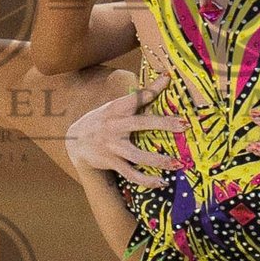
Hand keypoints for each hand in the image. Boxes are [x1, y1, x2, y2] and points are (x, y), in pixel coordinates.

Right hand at [65, 80, 182, 182]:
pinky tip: (162, 182)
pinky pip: (131, 174)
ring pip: (137, 155)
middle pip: (141, 123)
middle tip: (184, 125)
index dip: (153, 88)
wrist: (75, 140)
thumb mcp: (115, 106)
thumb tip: (165, 79)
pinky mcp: (111, 162)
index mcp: (116, 108)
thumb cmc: (103, 120)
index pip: (136, 97)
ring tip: (176, 164)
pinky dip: (147, 180)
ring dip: (158, 160)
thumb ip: (139, 97)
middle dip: (163, 124)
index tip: (168, 79)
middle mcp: (114, 125)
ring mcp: (112, 146)